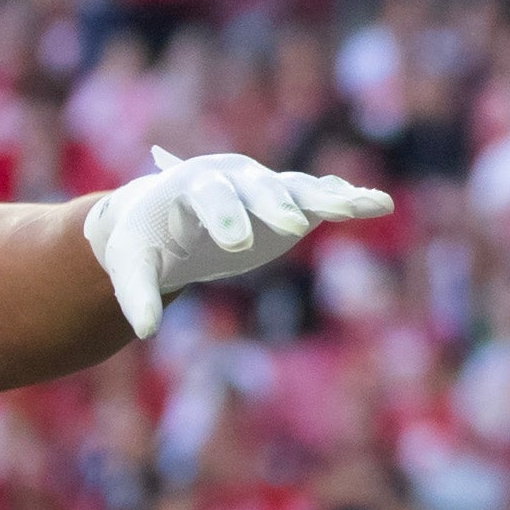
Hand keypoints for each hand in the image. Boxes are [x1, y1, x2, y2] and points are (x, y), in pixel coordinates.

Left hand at [83, 146, 393, 337]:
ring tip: (362, 205)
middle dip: (275, 205)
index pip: (211, 197)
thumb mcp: (132, 265)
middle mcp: (231, 178)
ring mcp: (263, 189)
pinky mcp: (287, 204)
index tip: (238, 243)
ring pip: (298, 188)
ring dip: (328, 196)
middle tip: (293, 225)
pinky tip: (378, 204)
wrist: (164, 215)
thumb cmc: (145, 241)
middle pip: (258, 188)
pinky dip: (348, 200)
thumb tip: (144, 330)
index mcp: (190, 187)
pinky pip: (321, 197)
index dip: (224, 217)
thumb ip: (136, 294)